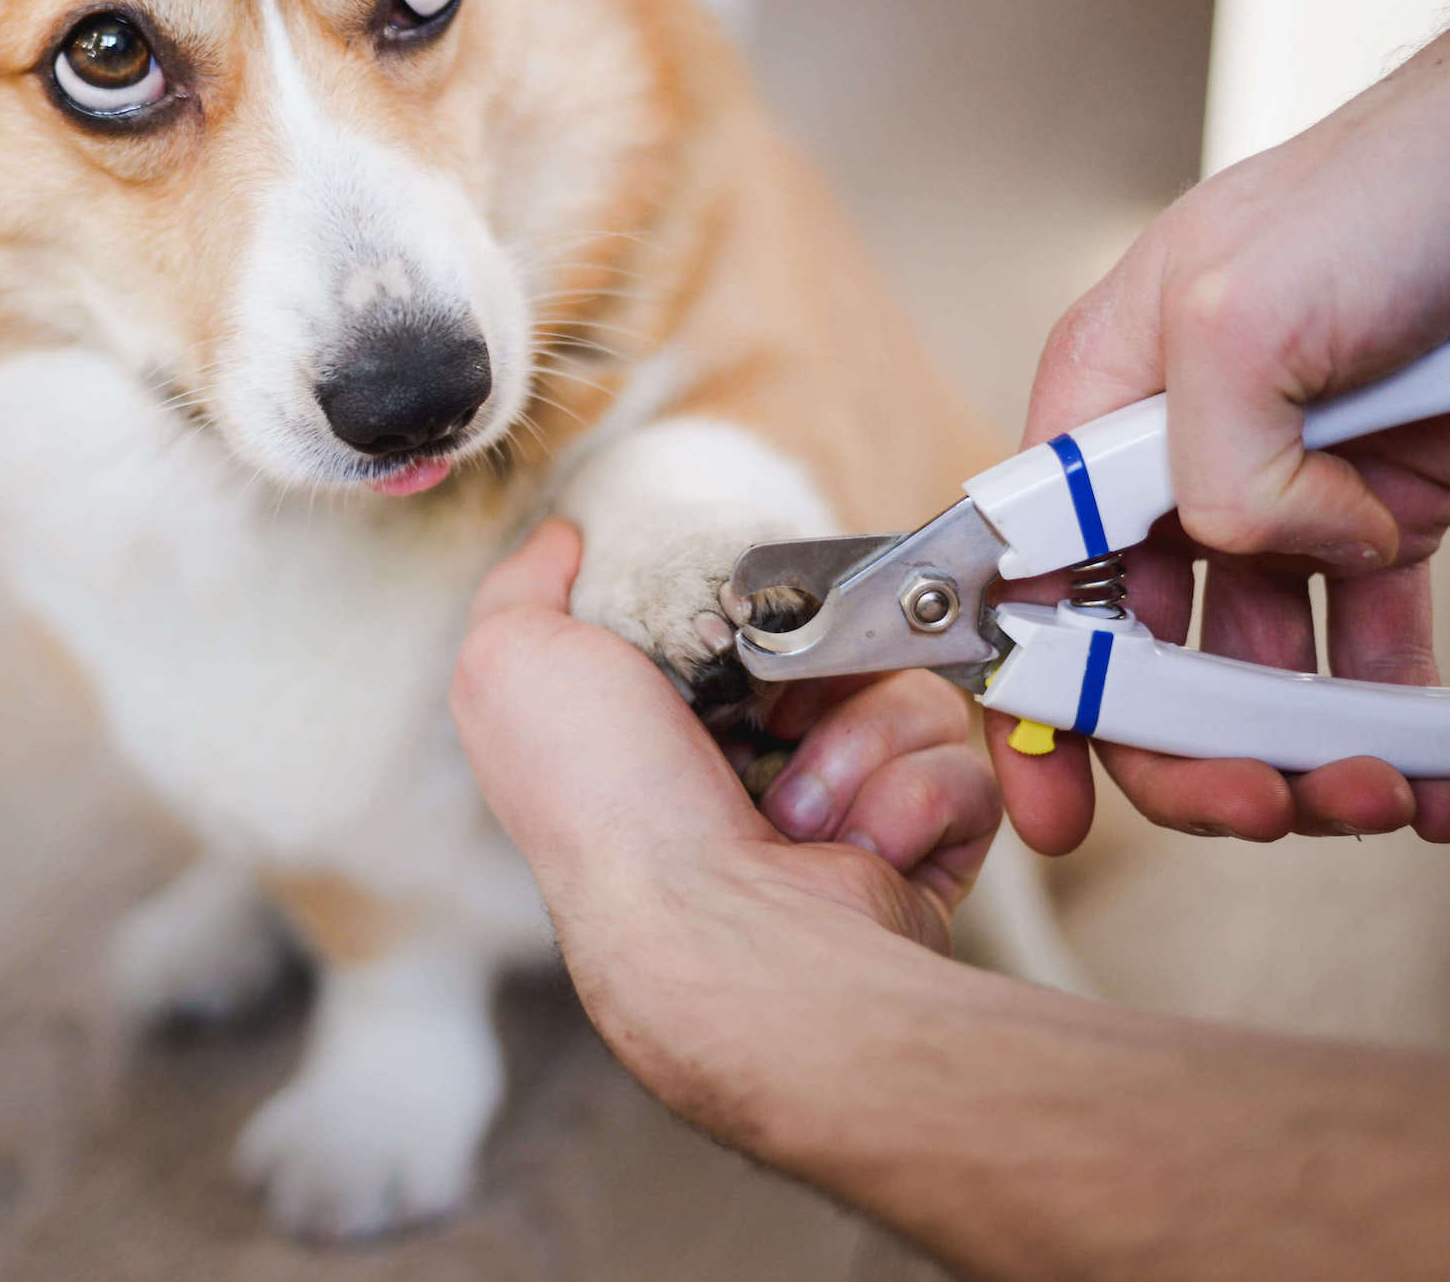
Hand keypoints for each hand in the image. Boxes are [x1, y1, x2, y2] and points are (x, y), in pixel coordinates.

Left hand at [453, 520, 999, 1093]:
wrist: (716, 935)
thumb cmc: (605, 801)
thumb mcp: (514, 662)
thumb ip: (526, 588)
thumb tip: (564, 539)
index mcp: (665, 723)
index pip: (748, 620)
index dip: (756, 610)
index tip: (736, 623)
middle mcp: (752, 767)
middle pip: (842, 644)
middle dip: (817, 670)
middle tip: (771, 713)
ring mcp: (843, 812)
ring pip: (910, 696)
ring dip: (859, 743)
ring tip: (798, 810)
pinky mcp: (918, 851)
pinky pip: (959, 770)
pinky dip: (909, 800)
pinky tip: (850, 847)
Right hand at [989, 31, 1449, 851]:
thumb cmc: (1388, 187)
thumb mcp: (1238, 307)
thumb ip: (1204, 458)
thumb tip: (1256, 549)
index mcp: (1101, 404)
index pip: (1028, 577)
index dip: (1032, 696)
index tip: (1055, 799)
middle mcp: (1177, 458)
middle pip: (1141, 648)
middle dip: (1187, 744)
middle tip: (1254, 802)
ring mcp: (1285, 491)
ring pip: (1255, 665)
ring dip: (1297, 748)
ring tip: (1367, 786)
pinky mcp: (1386, 510)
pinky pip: (1368, 646)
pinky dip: (1389, 718)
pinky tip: (1420, 763)